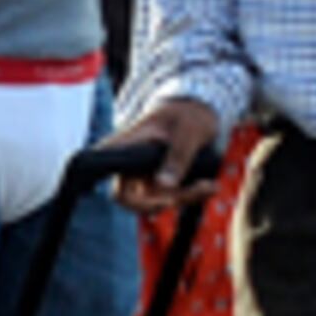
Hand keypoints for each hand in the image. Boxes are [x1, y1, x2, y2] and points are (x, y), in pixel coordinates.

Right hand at [105, 97, 223, 213]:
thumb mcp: (187, 131)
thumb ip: (178, 156)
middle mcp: (130, 163)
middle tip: (194, 191)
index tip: (147, 195)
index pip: (105, 168)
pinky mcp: (161, 183)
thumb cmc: (187, 115)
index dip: (114, 187)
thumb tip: (164, 185)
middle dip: (165, 201)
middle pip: (132, 198)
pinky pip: (171, 199)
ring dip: (185, 199)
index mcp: (126, 143)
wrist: (199, 113)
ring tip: (210, 185)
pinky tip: (210, 187)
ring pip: (156, 202)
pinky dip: (191, 197)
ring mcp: (144, 175)